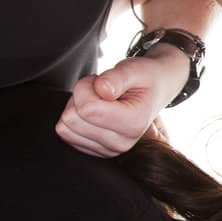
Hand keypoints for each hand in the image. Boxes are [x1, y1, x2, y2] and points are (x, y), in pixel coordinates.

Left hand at [55, 51, 187, 157]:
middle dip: (80, 97)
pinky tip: (95, 112)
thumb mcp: (134, 68)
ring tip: (99, 100)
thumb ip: (117, 77)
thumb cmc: (144, 78)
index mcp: (134, 124)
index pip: (87, 109)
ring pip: (65, 128)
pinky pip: (66, 134)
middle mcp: (122, 143)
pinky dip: (76, 119)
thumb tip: (102, 90)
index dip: (85, 86)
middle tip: (100, 90)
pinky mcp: (97, 151)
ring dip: (76, 108)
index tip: (101, 81)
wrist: (155, 90)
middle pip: (72, 119)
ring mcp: (109, 151)